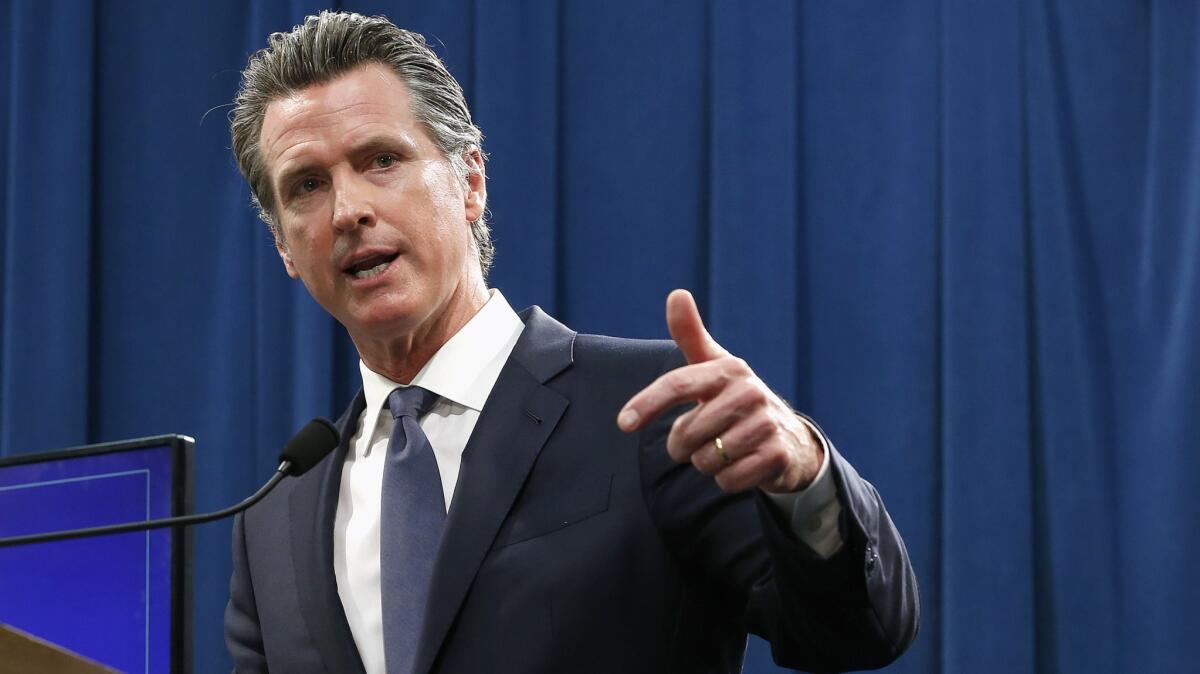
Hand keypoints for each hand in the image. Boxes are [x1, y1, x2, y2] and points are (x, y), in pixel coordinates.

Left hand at [617, 289, 823, 493]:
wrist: (789, 437)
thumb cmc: (736, 399)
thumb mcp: (713, 366)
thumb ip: (690, 334)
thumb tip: (677, 293)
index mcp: (729, 369)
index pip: (678, 384)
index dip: (648, 403)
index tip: (624, 423)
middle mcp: (750, 393)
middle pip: (686, 434)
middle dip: (683, 445)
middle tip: (701, 438)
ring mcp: (766, 424)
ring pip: (706, 460)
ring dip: (706, 462)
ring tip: (725, 449)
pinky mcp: (777, 456)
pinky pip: (728, 480)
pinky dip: (727, 479)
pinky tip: (741, 464)